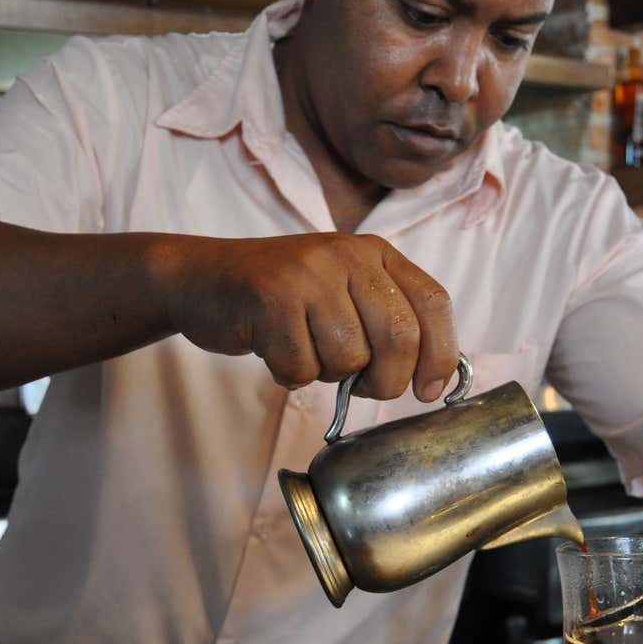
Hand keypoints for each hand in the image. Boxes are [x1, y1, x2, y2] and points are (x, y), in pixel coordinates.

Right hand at [154, 232, 458, 400]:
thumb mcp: (343, 291)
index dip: (441, 354)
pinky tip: (273, 348)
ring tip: (303, 348)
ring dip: (326, 374)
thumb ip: (387, 319)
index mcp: (374, 252)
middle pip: (398, 338)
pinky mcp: (270, 299)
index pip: (432, 303)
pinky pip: (301, 368)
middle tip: (362, 388)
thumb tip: (435, 378)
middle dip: (385, 382)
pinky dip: (289, 374)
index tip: (430, 391)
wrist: (201, 277)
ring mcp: (307, 274)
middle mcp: (346, 255)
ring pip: (349, 360)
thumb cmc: (281, 297)